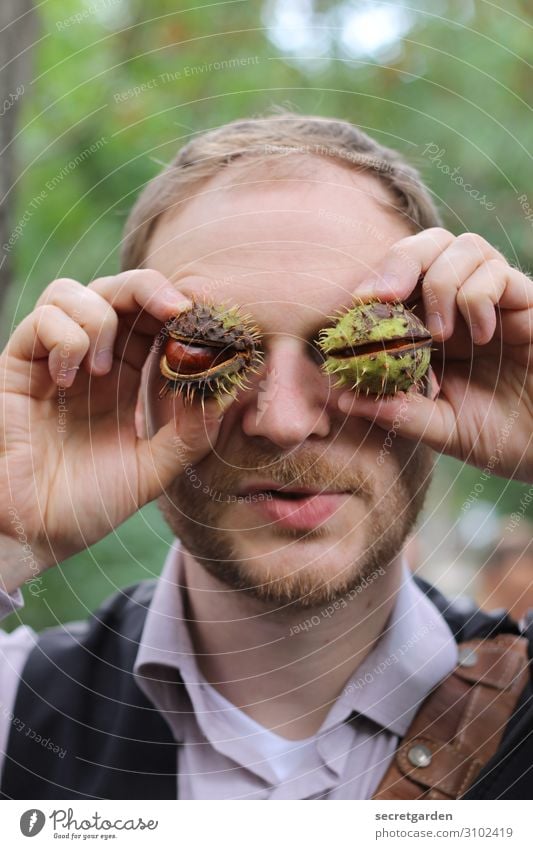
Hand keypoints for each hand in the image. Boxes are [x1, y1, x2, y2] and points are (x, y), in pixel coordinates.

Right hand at [0, 270, 232, 590]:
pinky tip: (67, 378)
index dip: (181, 310)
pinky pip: (44, 319)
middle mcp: (95, 361)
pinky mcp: (20, 362)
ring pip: (77, 293)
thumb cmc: (91, 503)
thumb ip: (192, 432)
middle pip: (120, 292)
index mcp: (132, 380)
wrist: (33, 531)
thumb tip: (233, 388)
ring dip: (101, 319)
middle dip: (150, 289)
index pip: (157, 322)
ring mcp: (56, 359)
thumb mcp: (154, 470)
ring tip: (104, 370)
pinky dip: (64, 337)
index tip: (207, 318)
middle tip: (177, 310)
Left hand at [337, 228, 532, 482]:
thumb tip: (339, 399)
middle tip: (383, 296)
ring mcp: (497, 301)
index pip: (400, 279)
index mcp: (433, 327)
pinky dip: (479, 296)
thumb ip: (395, 412)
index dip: (375, 282)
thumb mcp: (439, 429)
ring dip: (441, 282)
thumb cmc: (498, 438)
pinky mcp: (529, 305)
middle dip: (399, 261)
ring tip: (439, 333)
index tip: (355, 307)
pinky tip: (480, 336)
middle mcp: (463, 305)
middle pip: (428, 245)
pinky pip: (500, 275)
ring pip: (464, 247)